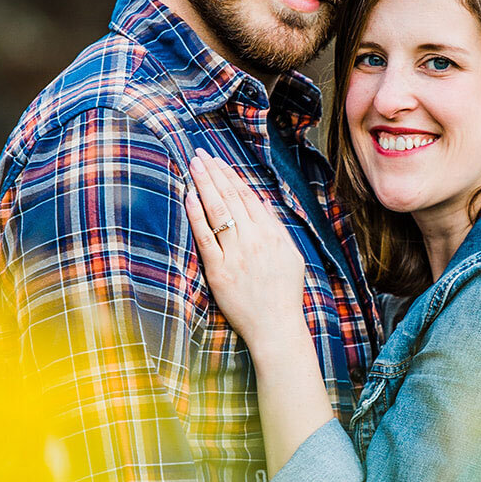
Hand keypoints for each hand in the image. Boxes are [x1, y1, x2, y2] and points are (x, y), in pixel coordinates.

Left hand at [185, 152, 306, 350]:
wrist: (276, 327)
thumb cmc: (284, 295)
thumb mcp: (291, 257)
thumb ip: (276, 231)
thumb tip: (261, 208)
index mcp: (272, 234)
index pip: (248, 197)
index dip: (231, 176)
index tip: (218, 161)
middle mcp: (254, 239)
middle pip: (230, 197)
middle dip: (213, 172)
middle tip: (199, 154)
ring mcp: (236, 254)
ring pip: (217, 210)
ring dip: (204, 184)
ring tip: (193, 165)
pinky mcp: (219, 270)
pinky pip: (205, 237)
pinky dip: (196, 215)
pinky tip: (189, 196)